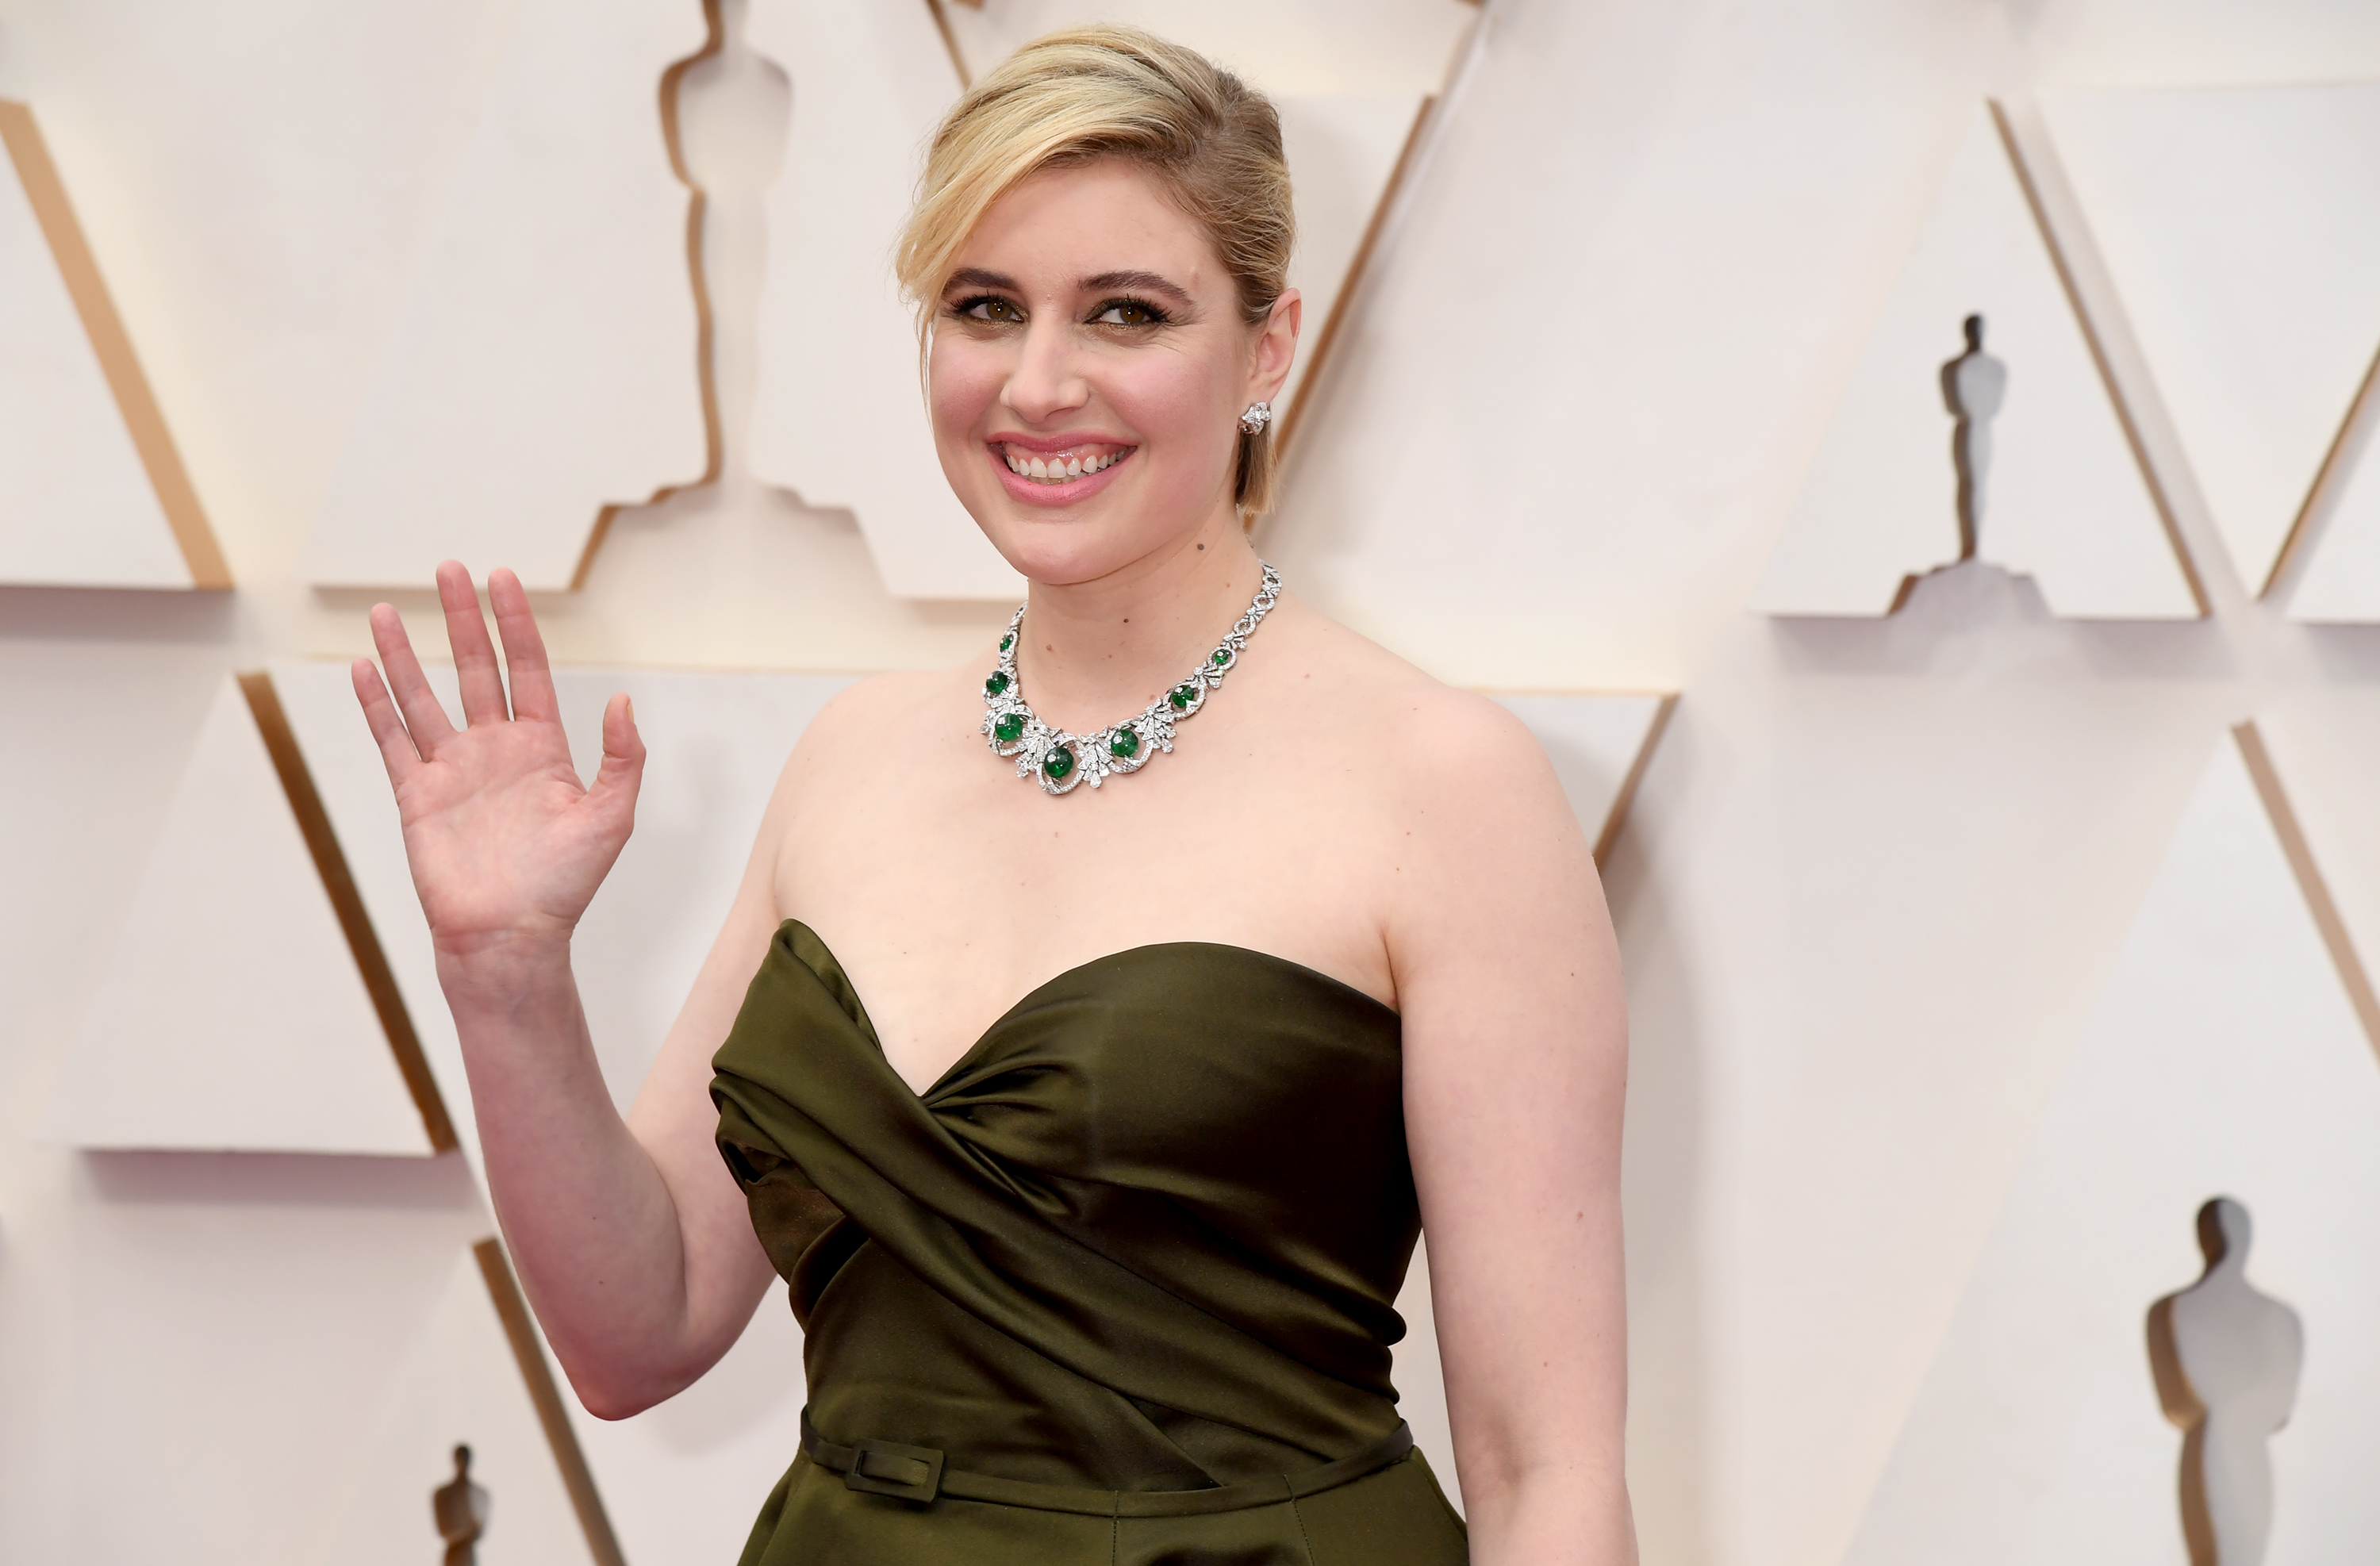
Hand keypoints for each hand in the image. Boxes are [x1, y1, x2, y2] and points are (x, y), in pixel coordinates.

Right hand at [353, 562, 643, 974]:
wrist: (511, 937)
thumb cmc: (565, 885)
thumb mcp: (611, 817)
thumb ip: (623, 758)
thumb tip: (625, 700)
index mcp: (543, 749)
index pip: (528, 669)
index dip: (516, 623)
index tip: (502, 578)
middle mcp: (495, 750)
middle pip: (476, 668)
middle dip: (462, 618)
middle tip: (448, 568)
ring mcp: (453, 771)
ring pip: (423, 696)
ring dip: (405, 653)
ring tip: (384, 608)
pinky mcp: (417, 796)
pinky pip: (392, 740)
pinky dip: (375, 704)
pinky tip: (361, 667)